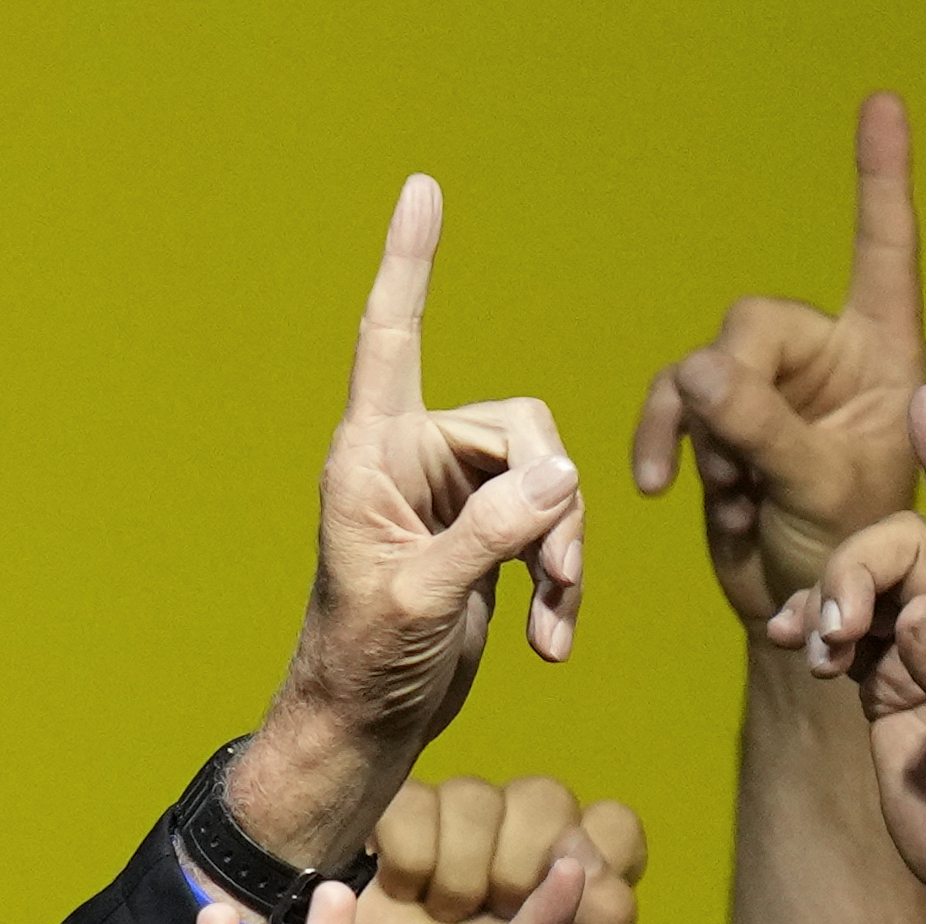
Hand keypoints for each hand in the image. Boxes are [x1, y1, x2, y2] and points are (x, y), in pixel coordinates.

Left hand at [229, 179, 585, 866]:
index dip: (409, 263)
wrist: (365, 731)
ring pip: (548, 482)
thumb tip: (561, 482)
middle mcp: (413, 464)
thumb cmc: (362, 666)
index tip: (421, 189)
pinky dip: (560, 586)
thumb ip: (489, 537)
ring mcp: (453, 502)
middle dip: (551, 499)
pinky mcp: (485, 543)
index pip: (392, 337)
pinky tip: (550, 642)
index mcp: (372, 456)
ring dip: (563, 552)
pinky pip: (550, 530)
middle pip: (521, 428)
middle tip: (556, 574)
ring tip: (553, 618)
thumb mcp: (421, 600)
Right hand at [360, 772, 648, 923]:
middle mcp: (525, 832)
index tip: (557, 902)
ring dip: (458, 874)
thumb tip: (582, 851)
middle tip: (492, 915)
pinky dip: (409, 860)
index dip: (590, 861)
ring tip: (442, 913)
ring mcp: (457, 820)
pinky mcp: (396, 815)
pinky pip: (413, 804)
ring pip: (476, 797)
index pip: (613, 824)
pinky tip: (404, 891)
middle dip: (517, 868)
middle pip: (546, 798)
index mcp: (578, 874)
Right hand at [636, 92, 925, 620]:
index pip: (883, 247)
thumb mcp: (819, 487)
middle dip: (731, 394)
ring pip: (703, 369)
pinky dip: (665, 442)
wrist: (801, 614)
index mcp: (885, 354)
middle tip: (731, 462)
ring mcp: (770, 390)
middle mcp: (827, 358)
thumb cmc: (847, 554)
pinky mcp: (720, 423)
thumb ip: (762, 426)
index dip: (880, 176)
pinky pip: (674, 405)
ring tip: (727, 493)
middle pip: (753, 326)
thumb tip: (696, 374)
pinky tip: (668, 489)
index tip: (883, 103)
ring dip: (699, 434)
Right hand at [780, 388, 925, 923]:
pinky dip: (810, 630)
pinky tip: (794, 648)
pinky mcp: (883, 684)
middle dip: (857, 569)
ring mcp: (921, 651)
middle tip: (834, 627)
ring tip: (817, 651)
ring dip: (828, 601)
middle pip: (901, 547)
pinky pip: (837, 631)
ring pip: (862, 585)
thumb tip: (917, 617)